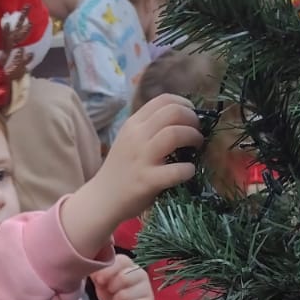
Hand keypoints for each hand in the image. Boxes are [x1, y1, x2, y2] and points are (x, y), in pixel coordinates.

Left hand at [92, 255, 154, 299]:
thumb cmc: (110, 293)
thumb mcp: (100, 282)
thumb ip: (96, 273)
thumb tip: (93, 271)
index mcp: (127, 264)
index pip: (121, 261)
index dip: (108, 271)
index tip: (99, 281)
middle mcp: (140, 273)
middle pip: (124, 278)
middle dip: (112, 288)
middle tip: (110, 292)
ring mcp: (147, 288)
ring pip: (127, 295)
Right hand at [97, 94, 204, 221]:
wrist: (103, 199)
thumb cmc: (121, 170)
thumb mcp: (129, 140)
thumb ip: (148, 128)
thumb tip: (181, 119)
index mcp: (133, 124)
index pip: (163, 100)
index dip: (184, 104)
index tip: (191, 115)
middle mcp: (136, 136)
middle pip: (173, 112)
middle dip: (193, 119)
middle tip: (197, 132)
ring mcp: (141, 158)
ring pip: (175, 133)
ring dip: (193, 137)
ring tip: (196, 147)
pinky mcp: (147, 180)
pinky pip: (176, 170)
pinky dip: (188, 169)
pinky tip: (189, 171)